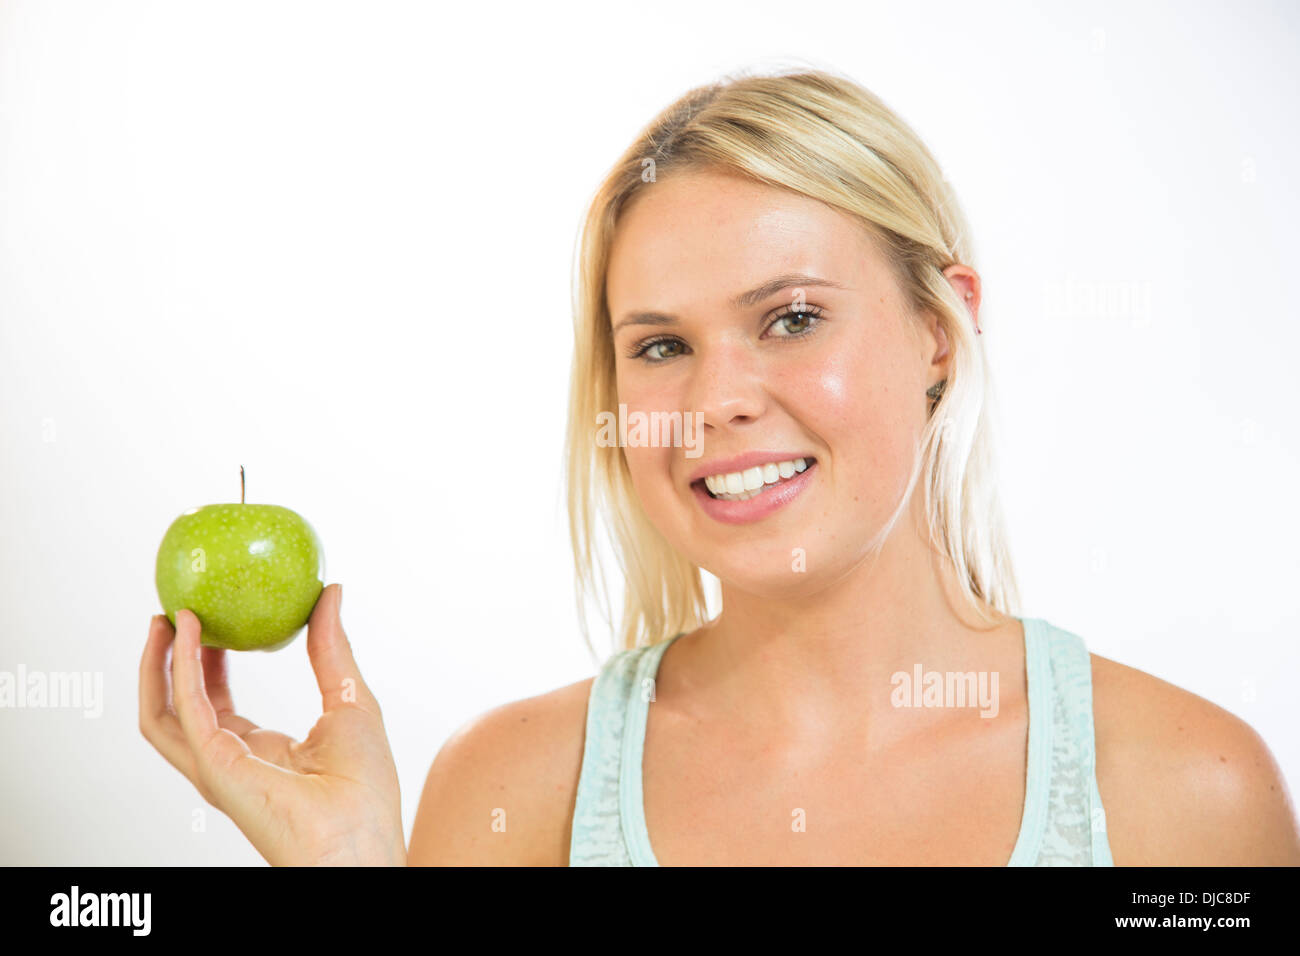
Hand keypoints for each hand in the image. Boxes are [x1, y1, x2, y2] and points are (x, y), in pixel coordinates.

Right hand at [139, 584, 405, 864]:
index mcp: (258, 751)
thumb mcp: (350, 699)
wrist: (363, 836)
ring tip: (165, 619)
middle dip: (167, 661)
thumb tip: (332, 591)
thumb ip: (331, 648)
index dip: (207, 660)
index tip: (209, 618)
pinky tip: (192, 631)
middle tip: (174, 612)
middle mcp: (228, 761)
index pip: (216, 703)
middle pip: (176, 708)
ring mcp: (215, 768)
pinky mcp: (215, 766)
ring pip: (161, 714)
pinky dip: (182, 668)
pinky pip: (186, 711)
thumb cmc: (366, 787)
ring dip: (156, 665)